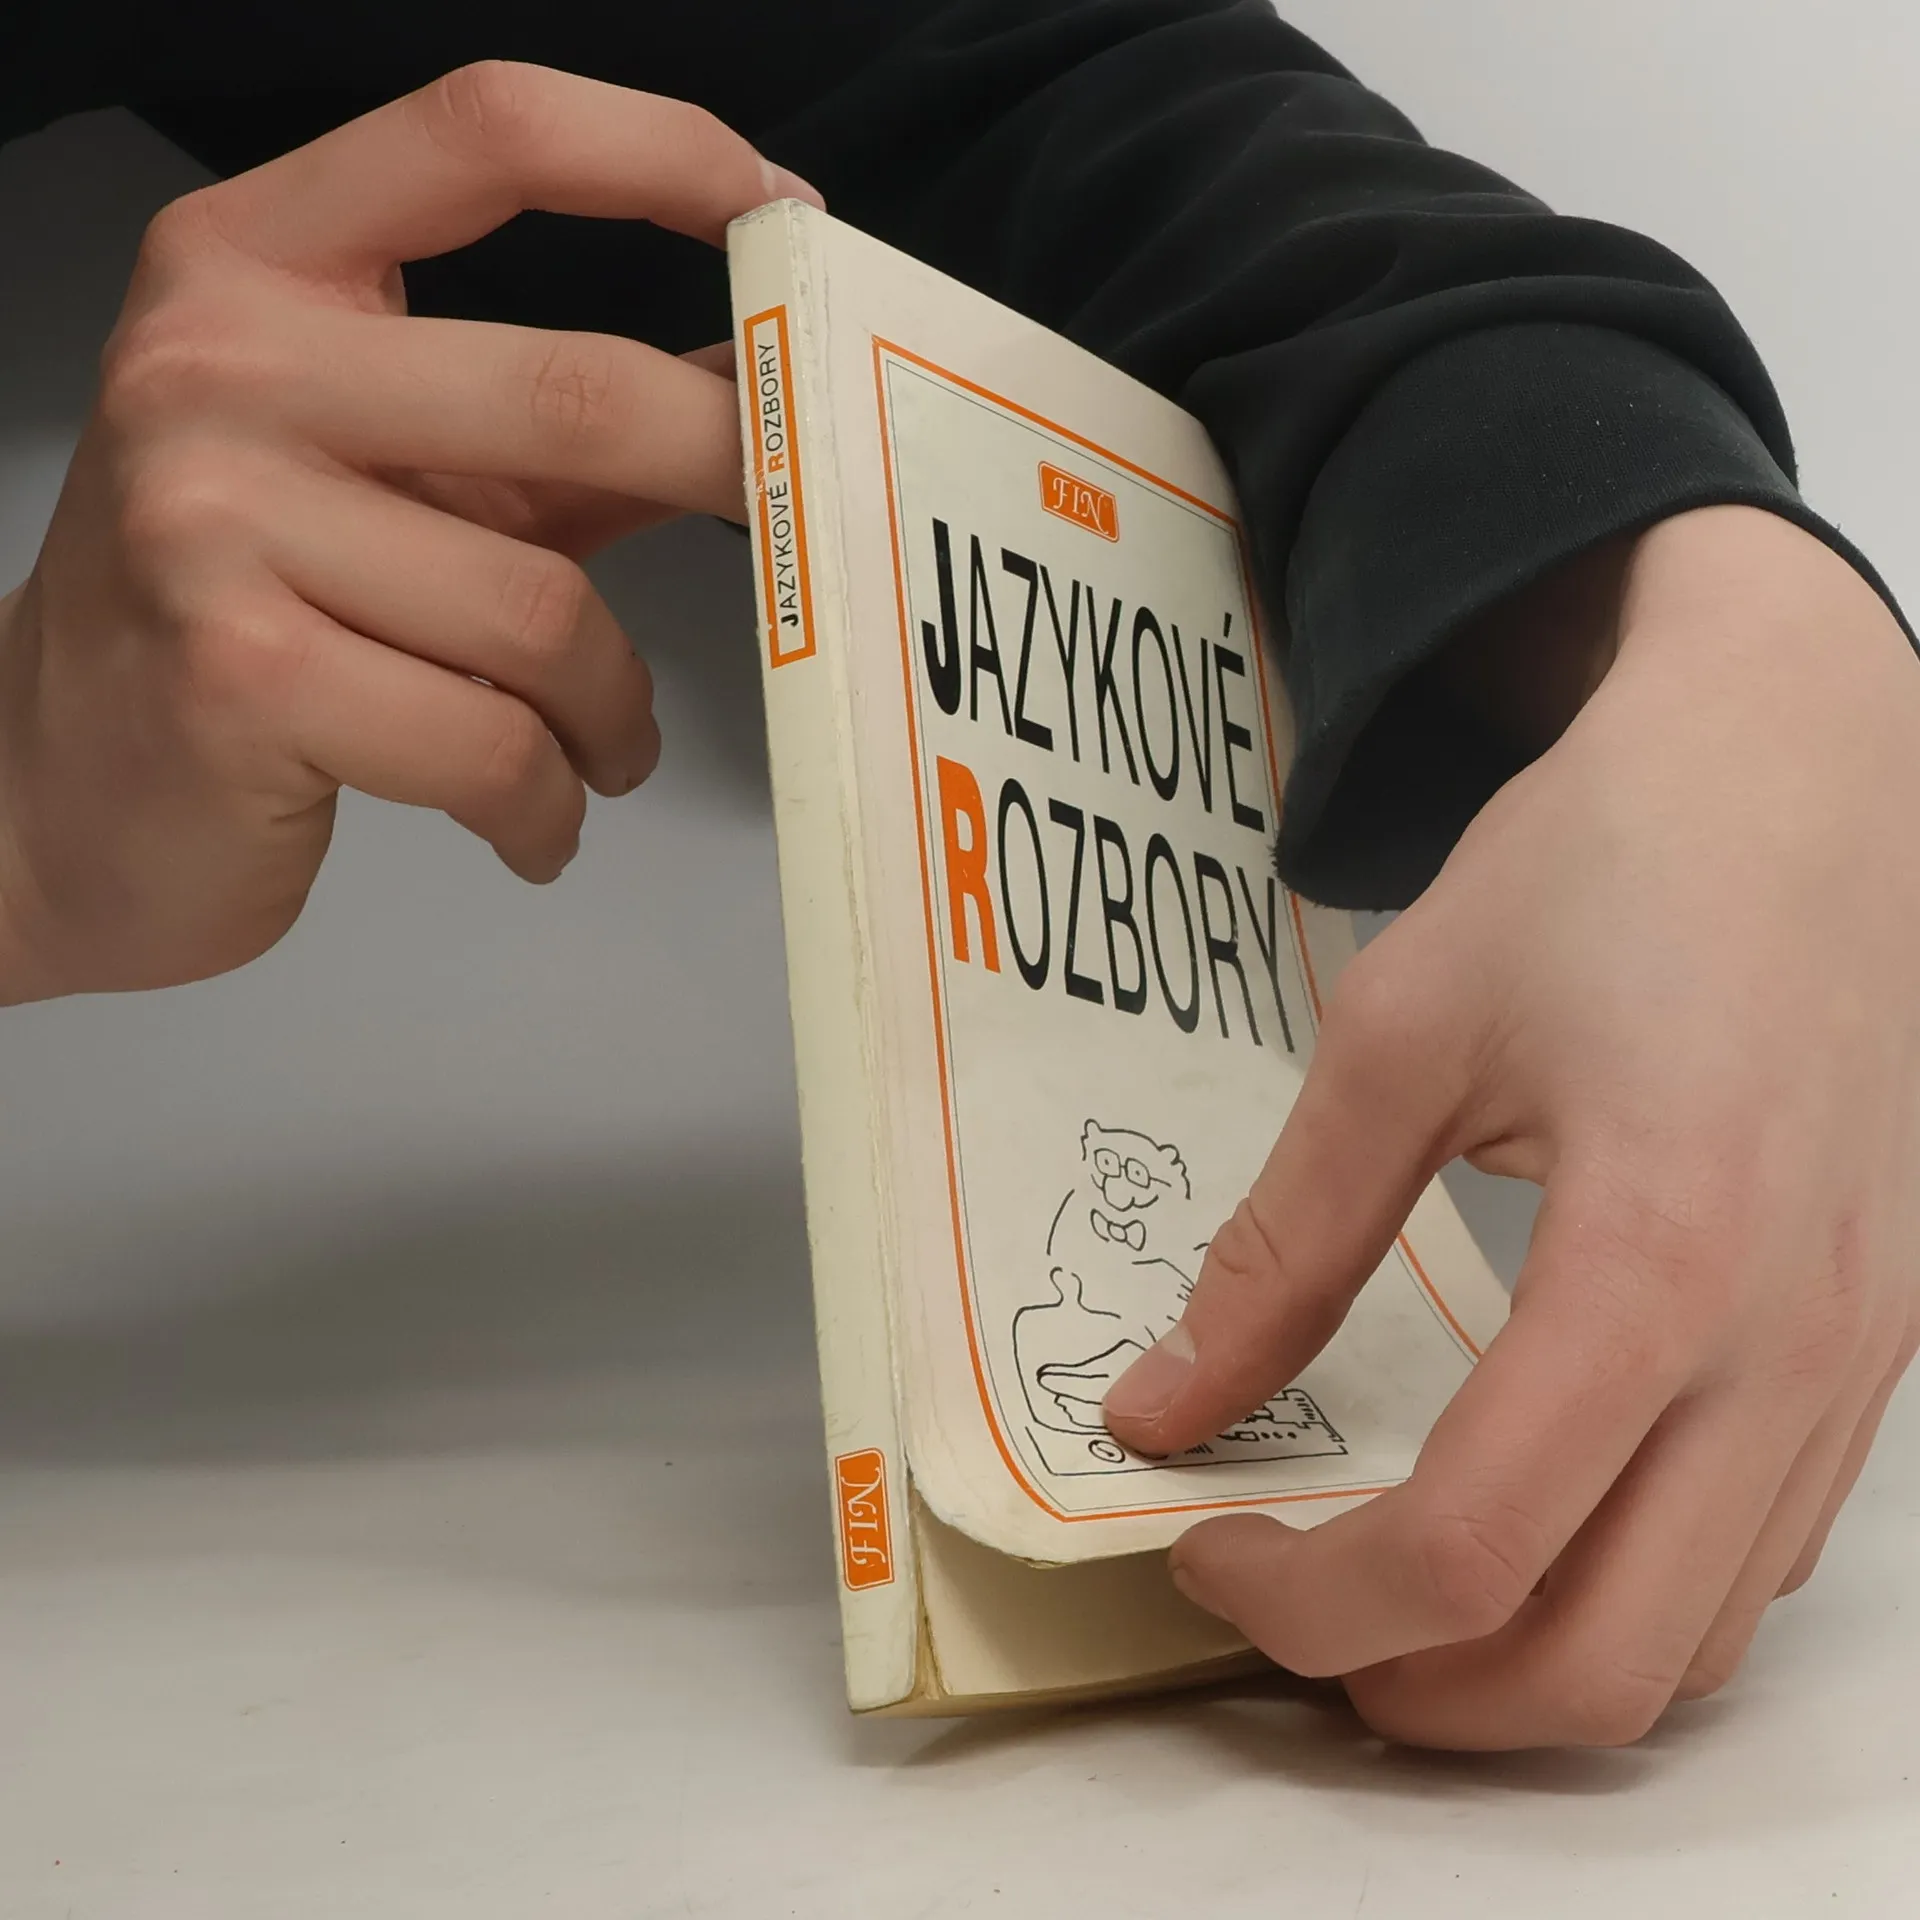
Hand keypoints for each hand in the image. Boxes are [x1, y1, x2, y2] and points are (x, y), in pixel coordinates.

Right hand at [0, 62, 819, 1001]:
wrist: (57, 789)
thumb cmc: (248, 613)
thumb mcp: (388, 476)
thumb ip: (550, 425)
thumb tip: (760, 383)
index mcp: (256, 265)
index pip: (486, 133)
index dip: (665, 154)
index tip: (788, 228)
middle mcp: (218, 364)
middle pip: (574, 392)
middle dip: (727, 479)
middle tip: (790, 542)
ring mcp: (213, 520)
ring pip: (546, 614)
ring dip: (615, 709)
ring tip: (605, 745)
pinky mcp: (239, 677)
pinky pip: (492, 745)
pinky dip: (548, 803)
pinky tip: (535, 820)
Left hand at [1102, 505, 1919, 1749]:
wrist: (1796, 776)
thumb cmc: (1600, 873)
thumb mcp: (1394, 1038)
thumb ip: (1279, 1249)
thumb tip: (1158, 1408)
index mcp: (1656, 1262)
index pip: (1469, 1547)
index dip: (1306, 1597)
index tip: (1205, 1549)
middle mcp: (1786, 1350)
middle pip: (1603, 1664)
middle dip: (1417, 1692)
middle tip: (1287, 1610)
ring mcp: (1856, 1364)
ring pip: (1697, 1642)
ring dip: (1524, 1670)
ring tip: (1386, 1593)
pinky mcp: (1871, 1347)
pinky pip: (1758, 1556)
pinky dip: (1627, 1598)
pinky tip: (1526, 1523)